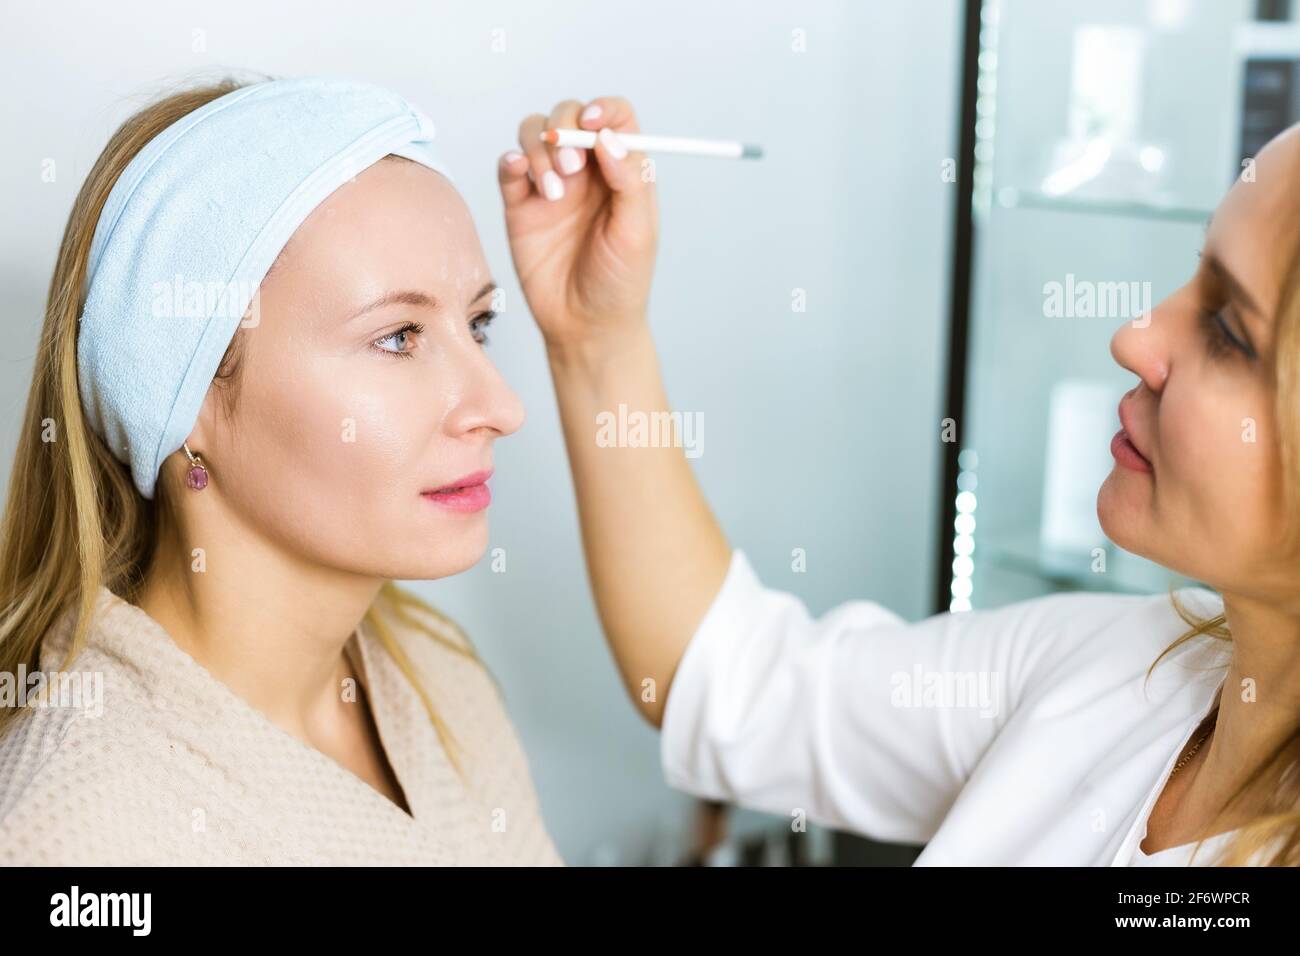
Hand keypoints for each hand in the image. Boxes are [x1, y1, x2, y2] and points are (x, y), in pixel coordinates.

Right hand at [499, 96, 658, 356]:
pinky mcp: (520, 204)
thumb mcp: (638, 232)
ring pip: (534, 133)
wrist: (586, 325)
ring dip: (540, 150)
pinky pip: (509, 167)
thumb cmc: (620, 282)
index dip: (604, 109)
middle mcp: (587, 171)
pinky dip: (511, 160)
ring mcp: (551, 184)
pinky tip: (521, 174)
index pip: (615, 118)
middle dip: (564, 129)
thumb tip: (608, 137)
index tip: (593, 123)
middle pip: (569, 115)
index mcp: (622, 171)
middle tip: (570, 168)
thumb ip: (630, 180)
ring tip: (553, 195)